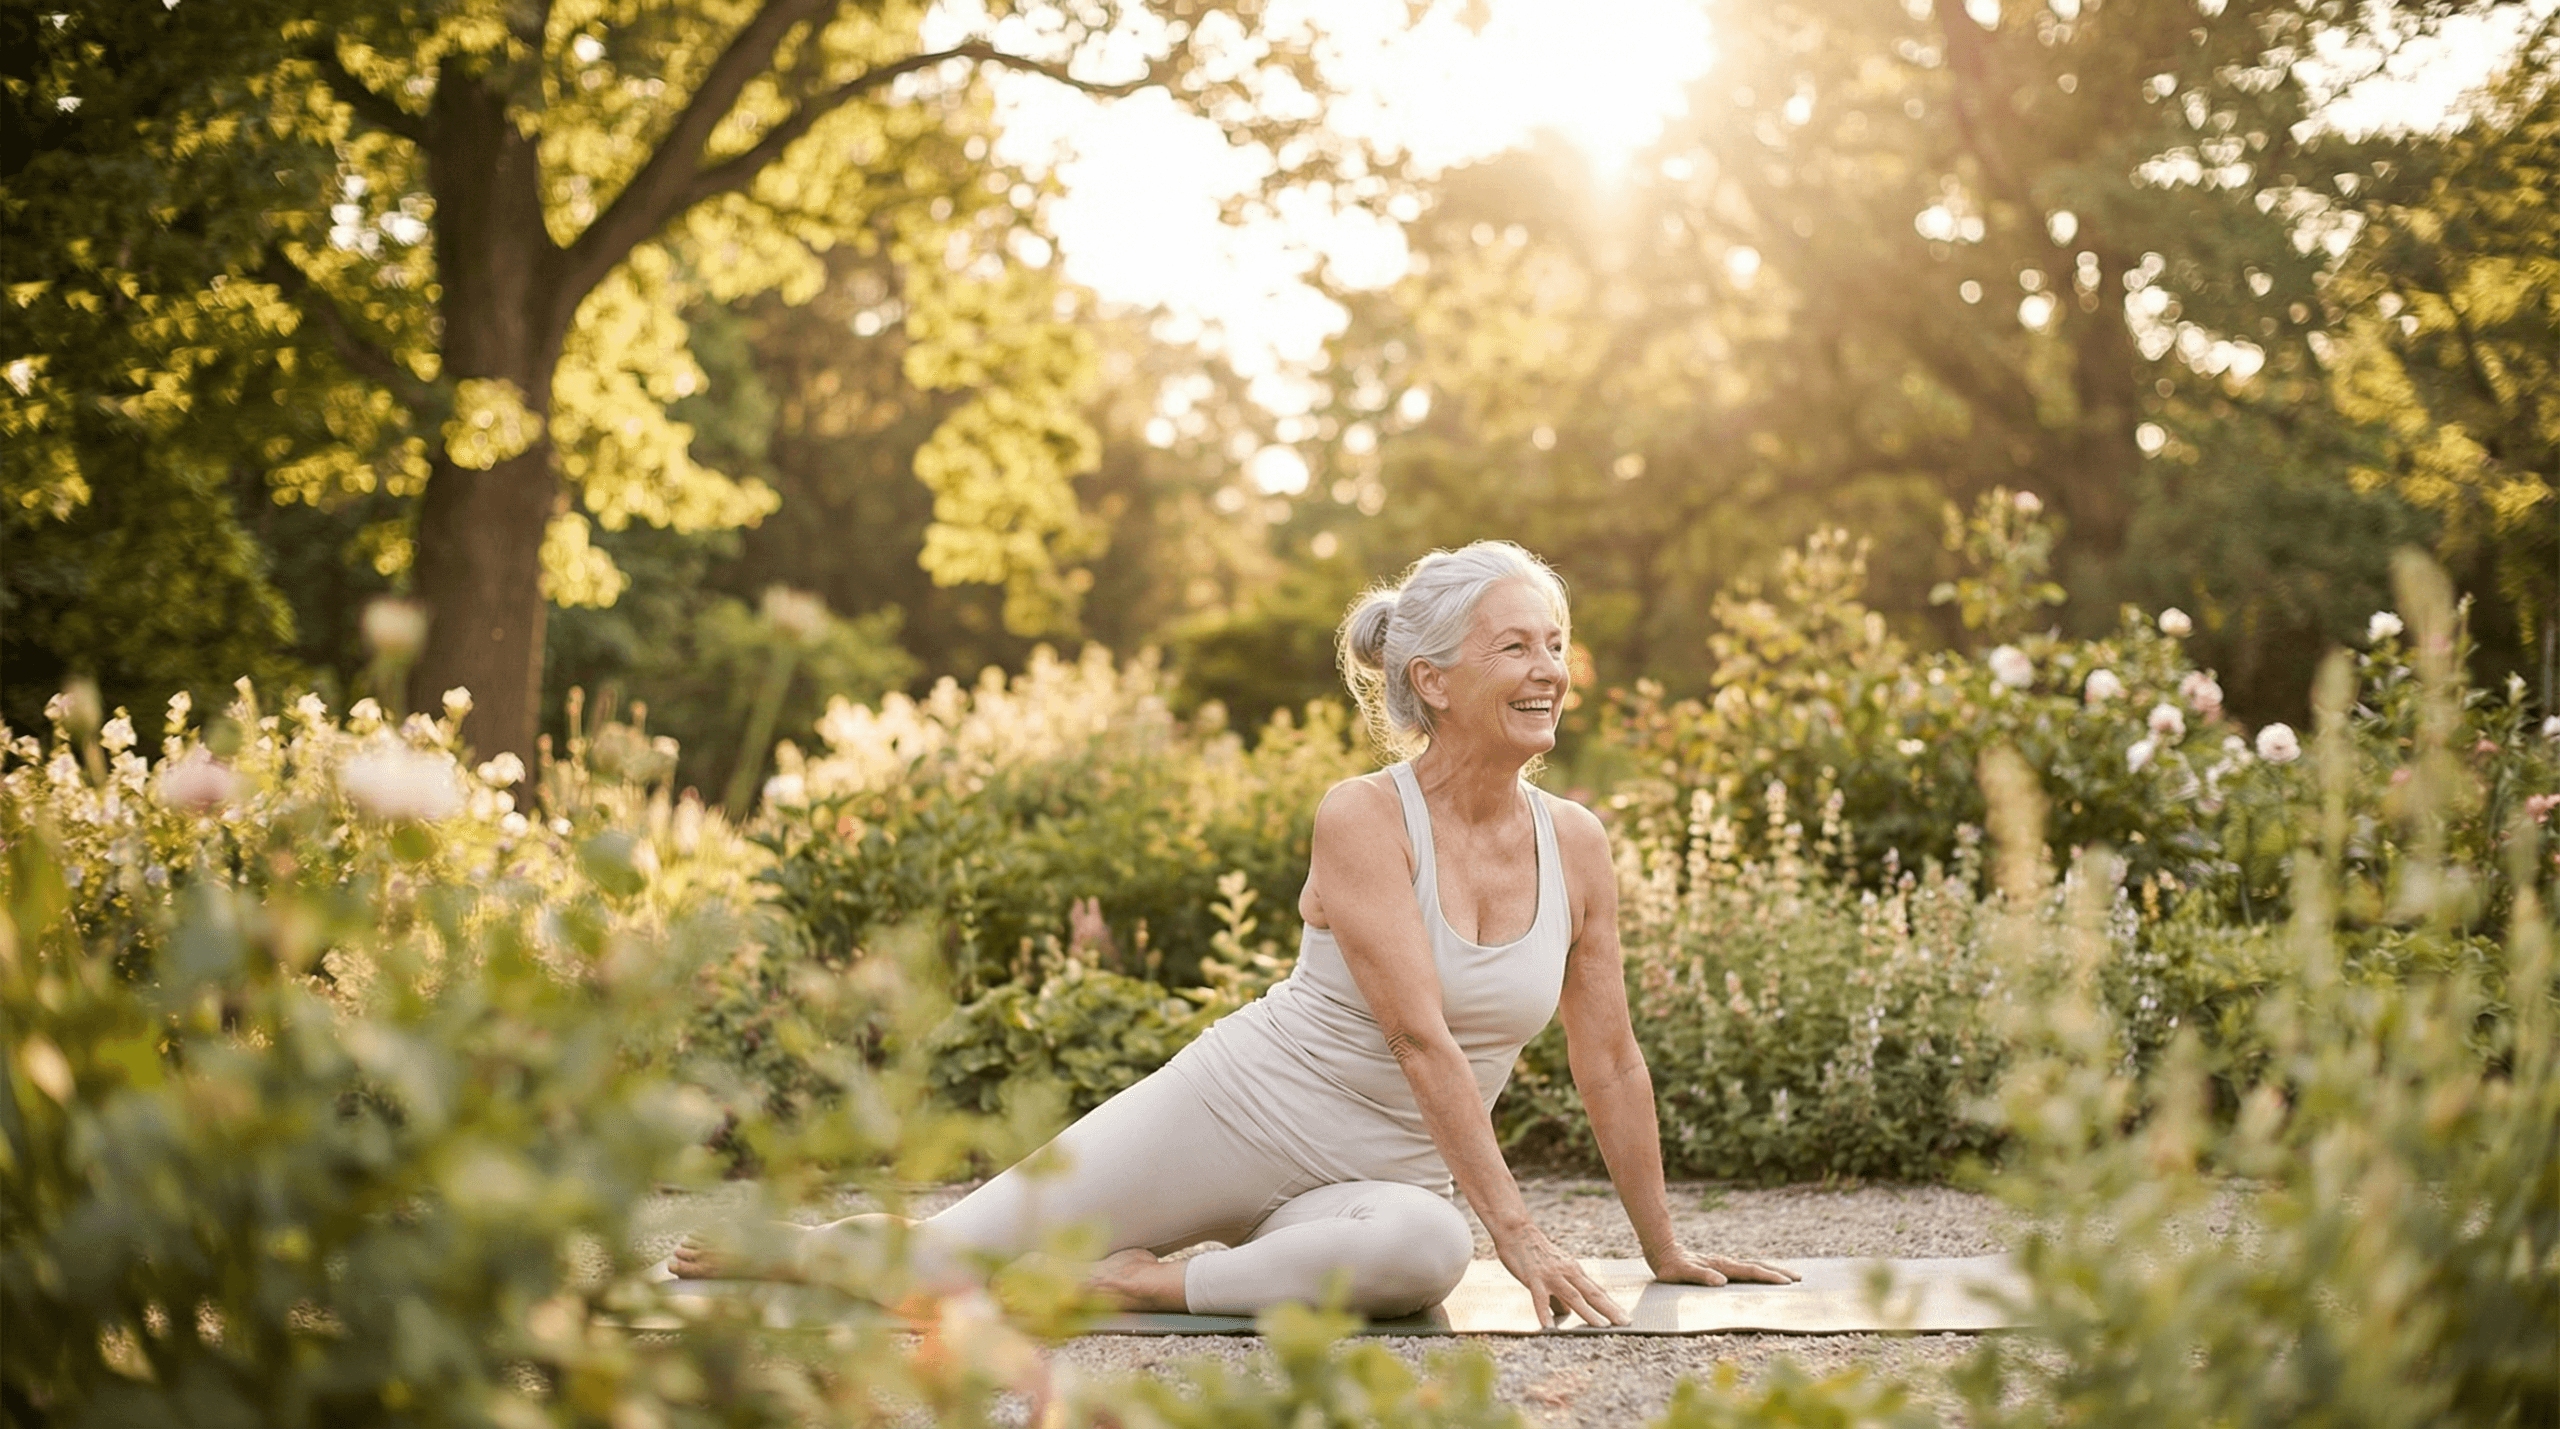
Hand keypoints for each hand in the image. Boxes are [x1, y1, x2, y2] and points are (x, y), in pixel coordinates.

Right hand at [1494, 1225, 1627, 1328]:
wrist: (1517, 1230)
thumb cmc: (1535, 1251)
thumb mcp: (1556, 1269)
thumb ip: (1564, 1289)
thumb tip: (1568, 1311)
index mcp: (1574, 1270)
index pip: (1597, 1291)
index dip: (1612, 1305)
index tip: (1626, 1318)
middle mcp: (1567, 1272)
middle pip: (1593, 1294)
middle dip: (1610, 1310)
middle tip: (1626, 1323)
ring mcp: (1551, 1276)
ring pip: (1573, 1296)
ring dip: (1588, 1312)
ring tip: (1601, 1327)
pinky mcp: (1534, 1278)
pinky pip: (1540, 1299)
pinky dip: (1545, 1313)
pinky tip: (1549, 1328)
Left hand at [1648, 1245, 1800, 1286]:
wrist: (1663, 1251)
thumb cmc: (1671, 1266)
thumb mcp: (1682, 1273)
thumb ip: (1701, 1276)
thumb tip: (1721, 1282)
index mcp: (1721, 1266)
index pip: (1750, 1272)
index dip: (1768, 1277)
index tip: (1786, 1282)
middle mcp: (1726, 1263)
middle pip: (1757, 1267)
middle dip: (1778, 1272)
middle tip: (1799, 1278)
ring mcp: (1724, 1264)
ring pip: (1753, 1266)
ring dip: (1771, 1271)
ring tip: (1789, 1276)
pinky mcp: (1721, 1266)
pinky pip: (1745, 1269)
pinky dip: (1759, 1272)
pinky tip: (1764, 1276)